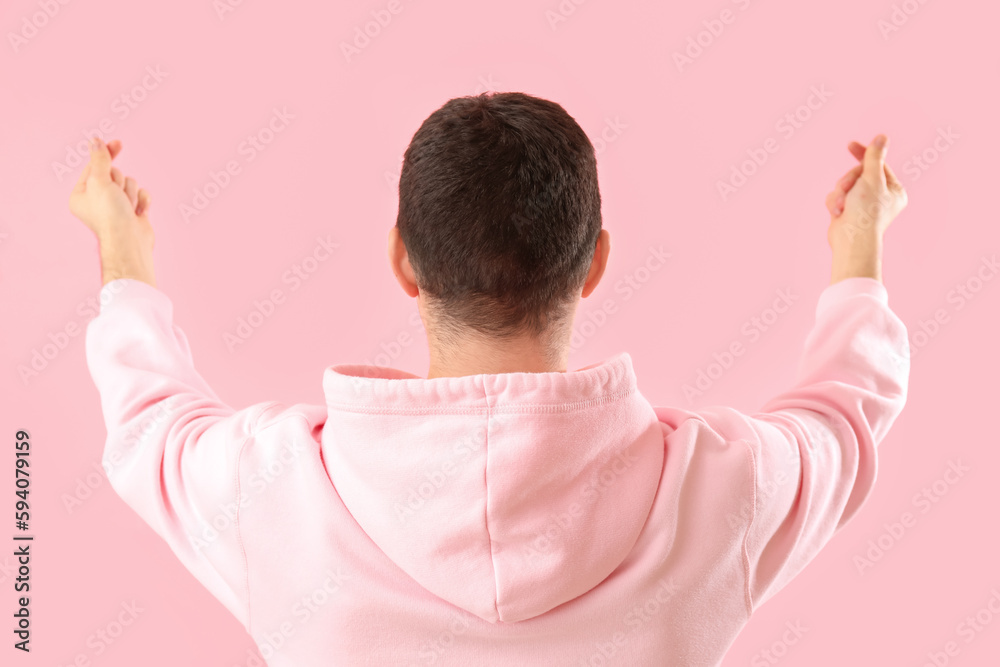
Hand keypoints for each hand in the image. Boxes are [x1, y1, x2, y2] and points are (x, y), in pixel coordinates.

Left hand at [69, 137, 156, 286]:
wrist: (129, 242)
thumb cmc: (110, 215)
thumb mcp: (101, 181)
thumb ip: (100, 159)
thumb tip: (95, 140)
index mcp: (81, 195)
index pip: (94, 167)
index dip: (106, 155)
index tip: (117, 143)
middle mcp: (97, 201)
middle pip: (115, 174)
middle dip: (120, 183)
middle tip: (116, 196)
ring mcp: (116, 207)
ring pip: (130, 184)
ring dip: (131, 194)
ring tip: (128, 208)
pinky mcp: (133, 213)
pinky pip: (141, 195)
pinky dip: (142, 202)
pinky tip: (139, 213)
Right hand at [824, 134, 907, 283]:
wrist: (851, 241)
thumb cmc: (866, 212)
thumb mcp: (871, 179)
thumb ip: (874, 158)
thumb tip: (882, 138)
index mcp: (894, 190)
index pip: (878, 165)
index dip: (865, 155)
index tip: (851, 145)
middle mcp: (880, 198)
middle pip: (859, 174)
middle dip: (849, 180)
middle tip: (846, 188)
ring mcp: (863, 206)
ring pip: (845, 186)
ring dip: (840, 193)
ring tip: (841, 206)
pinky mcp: (848, 212)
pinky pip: (837, 197)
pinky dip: (835, 203)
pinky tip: (837, 213)